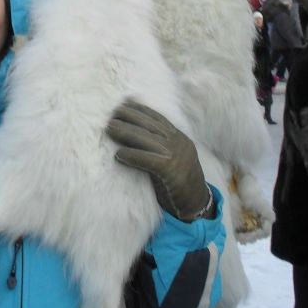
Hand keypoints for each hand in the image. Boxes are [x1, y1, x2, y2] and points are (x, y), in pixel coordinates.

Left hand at [106, 100, 212, 220]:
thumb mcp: (176, 157)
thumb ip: (162, 145)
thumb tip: (137, 135)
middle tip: (111, 112)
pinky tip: (118, 154)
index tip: (125, 104)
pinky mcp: (170, 170)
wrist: (197, 203)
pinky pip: (147, 160)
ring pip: (146, 139)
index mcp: (179, 138)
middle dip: (130, 116)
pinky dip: (132, 156)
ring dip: (125, 132)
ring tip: (109, 128)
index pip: (158, 119)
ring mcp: (175, 155)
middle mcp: (178, 143)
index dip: (141, 110)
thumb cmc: (182, 182)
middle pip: (150, 125)